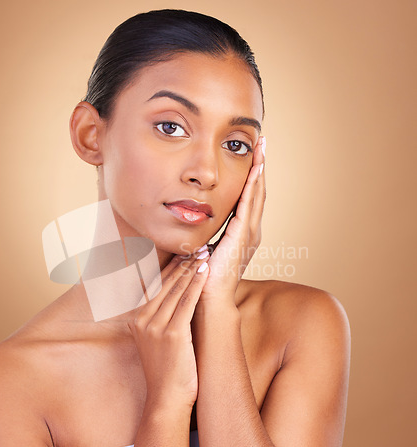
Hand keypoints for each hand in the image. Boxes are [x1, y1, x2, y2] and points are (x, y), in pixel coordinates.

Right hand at [128, 252, 209, 409]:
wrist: (165, 399)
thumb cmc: (165, 371)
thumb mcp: (154, 342)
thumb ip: (158, 320)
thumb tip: (172, 302)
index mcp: (137, 319)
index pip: (155, 285)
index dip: (171, 267)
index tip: (182, 252)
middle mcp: (143, 319)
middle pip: (165, 283)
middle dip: (182, 262)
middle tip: (196, 245)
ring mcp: (156, 326)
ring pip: (176, 289)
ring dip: (191, 268)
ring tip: (203, 252)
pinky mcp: (172, 334)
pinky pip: (186, 302)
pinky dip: (196, 284)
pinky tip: (205, 271)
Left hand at [202, 136, 265, 301]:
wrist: (209, 299)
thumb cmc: (203, 277)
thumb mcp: (202, 249)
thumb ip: (202, 236)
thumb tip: (188, 225)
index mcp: (241, 233)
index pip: (248, 197)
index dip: (251, 176)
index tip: (252, 155)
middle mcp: (249, 230)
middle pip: (257, 191)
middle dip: (259, 166)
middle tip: (262, 143)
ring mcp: (248, 233)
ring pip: (257, 194)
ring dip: (259, 170)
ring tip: (262, 148)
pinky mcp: (242, 236)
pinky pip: (249, 205)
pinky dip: (253, 186)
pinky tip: (256, 169)